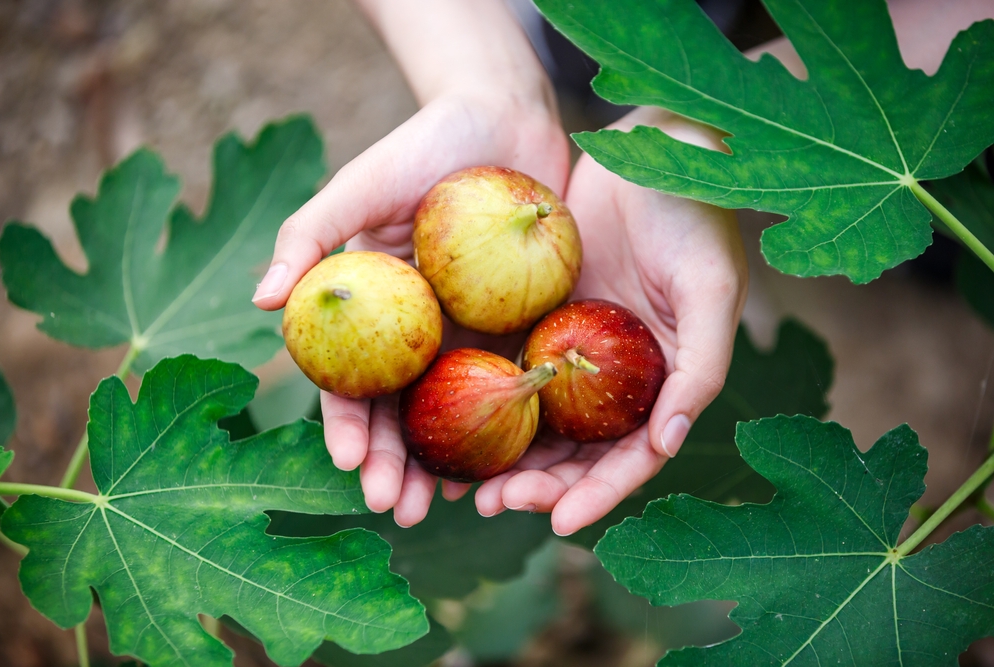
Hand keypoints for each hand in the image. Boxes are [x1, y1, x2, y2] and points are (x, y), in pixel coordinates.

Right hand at [253, 89, 569, 525]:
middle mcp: (417, 334)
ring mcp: (470, 336)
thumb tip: (260, 300)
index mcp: (373, 311)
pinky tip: (510, 465)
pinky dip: (506, 427)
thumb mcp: (361, 184)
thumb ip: (310, 235)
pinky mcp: (521, 327)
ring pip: (454, 413)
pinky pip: (513, 384)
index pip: (350, 381)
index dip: (346, 424)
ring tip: (447, 506)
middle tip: (398, 510)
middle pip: (401, 414)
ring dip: (447, 464)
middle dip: (394, 466)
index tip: (348, 462)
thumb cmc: (424, 146)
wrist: (505, 120)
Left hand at [473, 108, 748, 535]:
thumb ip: (699, 368)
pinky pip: (502, 362)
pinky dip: (477, 394)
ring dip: (501, 453)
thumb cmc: (697, 218)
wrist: (654, 151)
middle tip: (492, 504)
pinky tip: (443, 416)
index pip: (630, 454)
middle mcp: (612, 374)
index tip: (559, 525)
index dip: (598, 493)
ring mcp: (571, 345)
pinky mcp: (533, 314)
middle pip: (573, 448)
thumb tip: (669, 444)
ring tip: (461, 484)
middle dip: (538, 485)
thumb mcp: (710, 289)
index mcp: (659, 380)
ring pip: (532, 417)